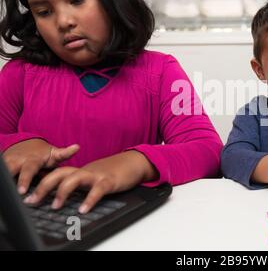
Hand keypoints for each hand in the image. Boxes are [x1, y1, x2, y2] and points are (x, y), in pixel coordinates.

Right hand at [3, 139, 79, 194]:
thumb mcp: (54, 153)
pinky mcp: (2, 166)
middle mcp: (18, 161)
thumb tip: (77, 147)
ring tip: (4, 196)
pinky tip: (3, 193)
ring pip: (4, 171)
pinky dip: (2, 182)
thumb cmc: (43, 154)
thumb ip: (65, 153)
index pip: (28, 170)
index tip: (22, 191)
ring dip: (4, 181)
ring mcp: (7, 163)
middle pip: (10, 171)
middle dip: (9, 183)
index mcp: (32, 160)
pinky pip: (1, 174)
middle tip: (11, 196)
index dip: (24, 180)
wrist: (26, 144)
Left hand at [24, 150, 156, 213]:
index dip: (41, 183)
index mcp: (81, 171)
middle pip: (60, 173)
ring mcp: (97, 175)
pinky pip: (97, 190)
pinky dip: (89, 199)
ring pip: (75, 178)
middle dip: (44, 186)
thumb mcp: (94, 178)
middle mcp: (86, 171)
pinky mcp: (110, 180)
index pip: (56, 174)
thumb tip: (67, 200)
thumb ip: (81, 185)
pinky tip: (83, 209)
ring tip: (55, 206)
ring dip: (62, 192)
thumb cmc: (115, 172)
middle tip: (33, 200)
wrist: (135, 162)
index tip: (29, 196)